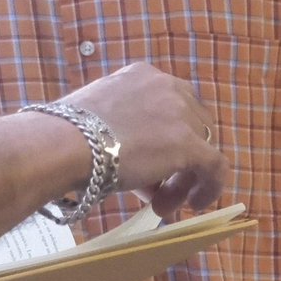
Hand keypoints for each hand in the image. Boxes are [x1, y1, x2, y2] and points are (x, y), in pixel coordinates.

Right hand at [59, 63, 228, 219]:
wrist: (66, 143)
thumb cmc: (67, 134)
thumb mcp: (99, 117)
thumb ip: (120, 127)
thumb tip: (129, 158)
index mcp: (142, 76)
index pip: (170, 105)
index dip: (165, 137)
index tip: (150, 162)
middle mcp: (167, 86)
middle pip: (191, 125)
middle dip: (177, 158)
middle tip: (156, 187)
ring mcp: (180, 113)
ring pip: (200, 148)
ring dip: (183, 178)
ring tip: (162, 204)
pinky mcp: (189, 142)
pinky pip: (214, 166)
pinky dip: (209, 186)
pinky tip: (195, 203)